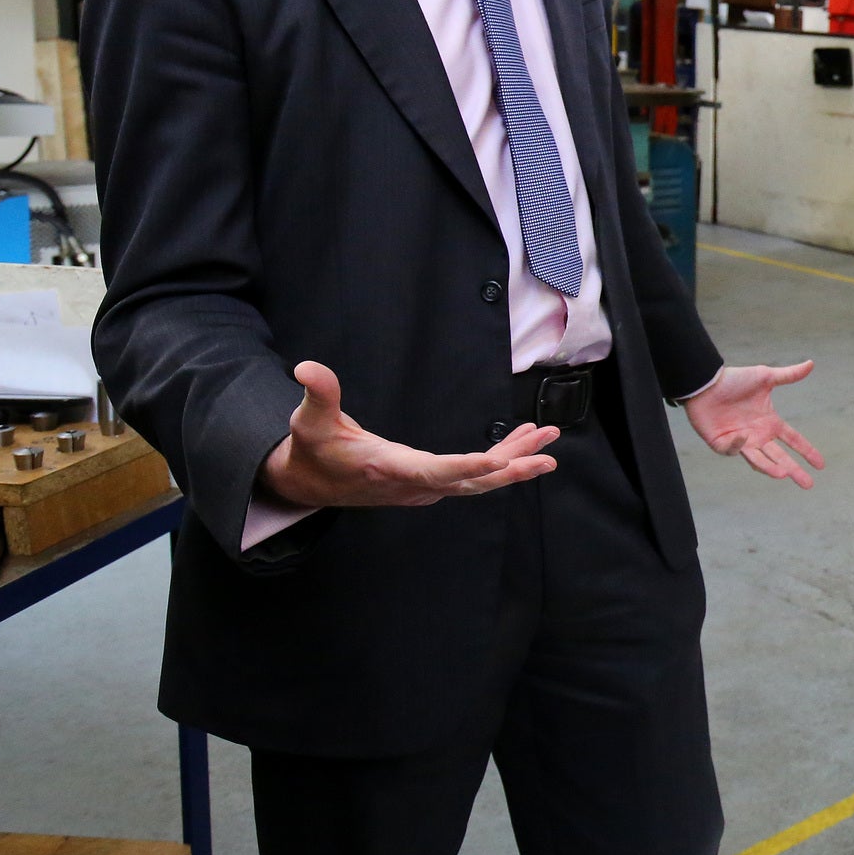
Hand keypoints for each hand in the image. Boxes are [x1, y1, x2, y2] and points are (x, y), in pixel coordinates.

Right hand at [261, 361, 559, 507]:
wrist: (310, 484)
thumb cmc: (313, 449)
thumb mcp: (310, 421)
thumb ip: (318, 394)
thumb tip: (306, 368)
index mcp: (387, 469)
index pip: (431, 472)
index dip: (463, 468)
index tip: (495, 462)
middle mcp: (412, 484)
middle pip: (468, 481)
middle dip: (509, 468)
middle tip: (546, 455)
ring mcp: (423, 486)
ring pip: (477, 478)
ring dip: (514, 461)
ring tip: (548, 441)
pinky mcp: (430, 482)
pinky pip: (472, 474)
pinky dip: (500, 458)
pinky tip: (523, 441)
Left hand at [684, 362, 823, 487]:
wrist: (706, 383)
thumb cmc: (734, 380)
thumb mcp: (765, 376)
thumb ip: (788, 375)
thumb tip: (811, 363)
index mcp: (770, 423)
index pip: (793, 440)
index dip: (807, 451)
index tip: (820, 465)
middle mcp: (758, 436)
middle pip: (779, 458)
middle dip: (794, 471)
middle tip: (808, 485)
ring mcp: (741, 442)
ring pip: (758, 460)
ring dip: (770, 468)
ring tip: (783, 474)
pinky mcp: (722, 444)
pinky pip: (732, 449)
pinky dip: (738, 445)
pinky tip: (743, 437)